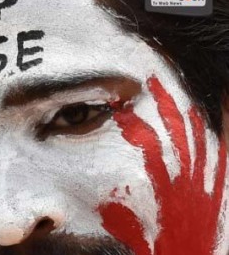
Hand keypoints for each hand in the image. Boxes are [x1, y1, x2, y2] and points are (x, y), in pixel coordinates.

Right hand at [99, 76, 226, 254]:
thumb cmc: (170, 251)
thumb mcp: (138, 238)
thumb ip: (121, 219)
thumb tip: (103, 202)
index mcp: (167, 189)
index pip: (150, 147)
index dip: (135, 126)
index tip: (120, 111)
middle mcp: (189, 181)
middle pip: (177, 132)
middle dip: (164, 103)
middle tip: (152, 81)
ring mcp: (206, 183)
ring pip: (201, 140)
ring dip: (190, 113)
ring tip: (181, 93)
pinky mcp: (215, 190)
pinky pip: (224, 158)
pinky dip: (226, 133)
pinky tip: (226, 111)